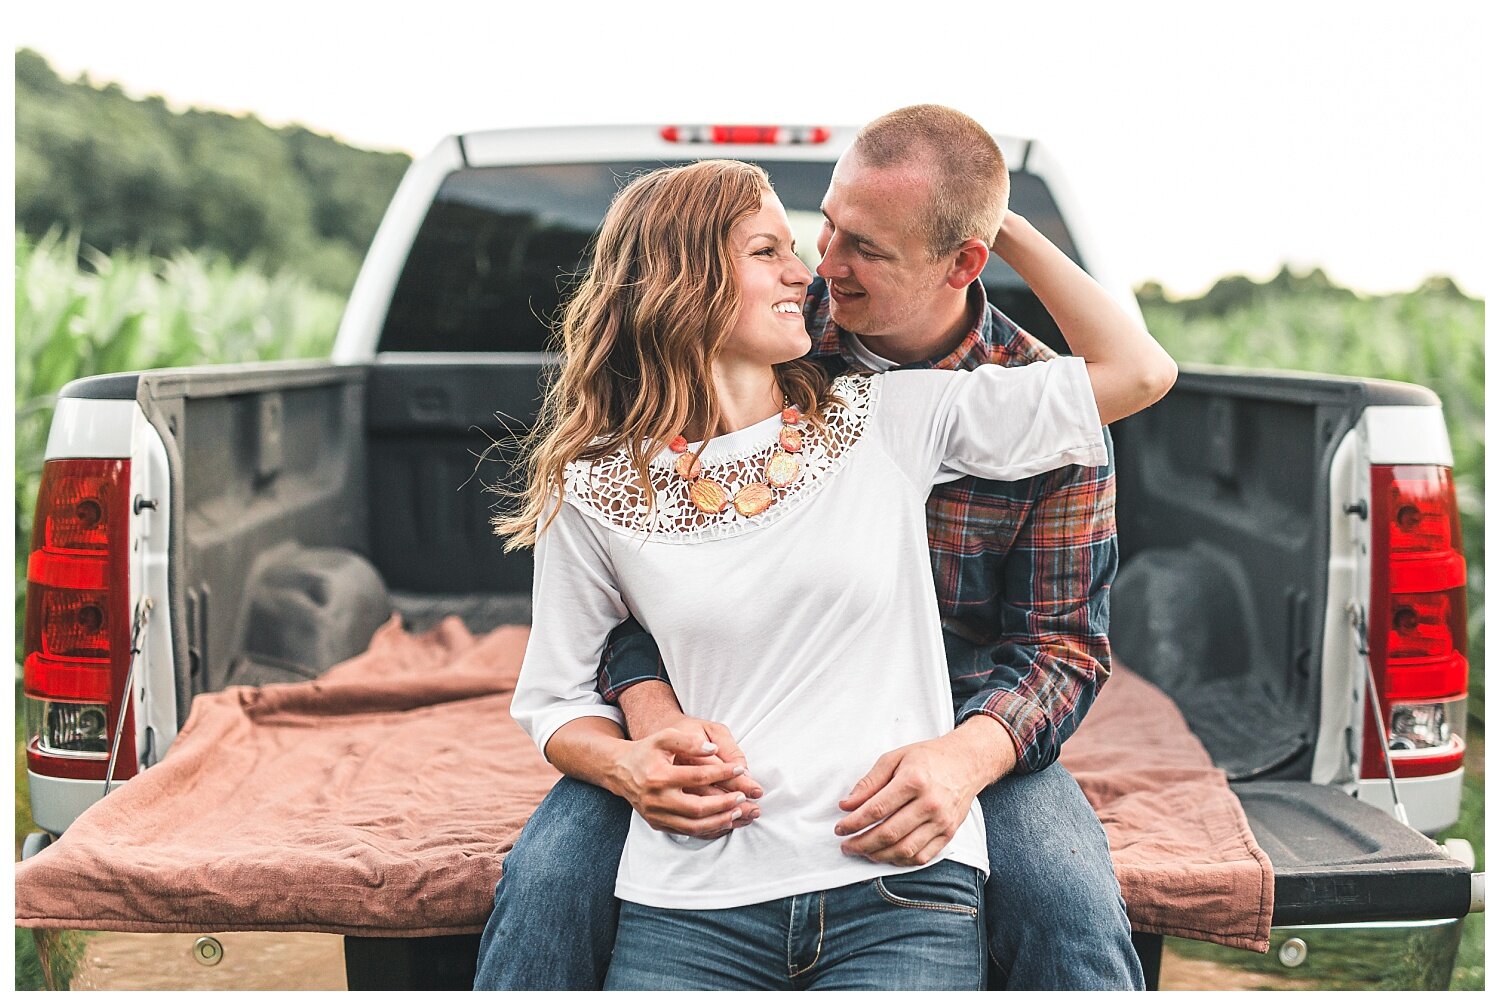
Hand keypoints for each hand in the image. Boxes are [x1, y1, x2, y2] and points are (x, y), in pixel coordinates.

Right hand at [609, 727, 760, 838]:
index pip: (698, 776)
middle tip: (743, 798)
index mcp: (659, 776)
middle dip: (724, 804)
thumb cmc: (647, 751)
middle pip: (697, 808)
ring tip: (738, 812)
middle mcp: (657, 799)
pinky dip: (708, 829)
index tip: (740, 770)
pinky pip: (687, 832)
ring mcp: (657, 815)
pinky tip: (723, 822)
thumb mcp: (664, 737)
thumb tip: (713, 750)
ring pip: (694, 826)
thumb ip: (688, 742)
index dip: (722, 773)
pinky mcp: (658, 824)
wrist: (621, 771)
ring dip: (719, 821)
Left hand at [835, 723, 1010, 865]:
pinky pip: (922, 857)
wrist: (967, 762)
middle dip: (862, 844)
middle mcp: (929, 803)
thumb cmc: (928, 758)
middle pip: (888, 834)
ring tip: (864, 852)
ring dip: (879, 856)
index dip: (853, 823)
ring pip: (904, 850)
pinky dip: (901, 861)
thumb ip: (869, 782)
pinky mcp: (949, 833)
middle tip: (846, 846)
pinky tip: (887, 855)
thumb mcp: (894, 758)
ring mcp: (941, 821)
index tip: (840, 828)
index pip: (876, 809)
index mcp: (913, 780)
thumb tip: (847, 805)